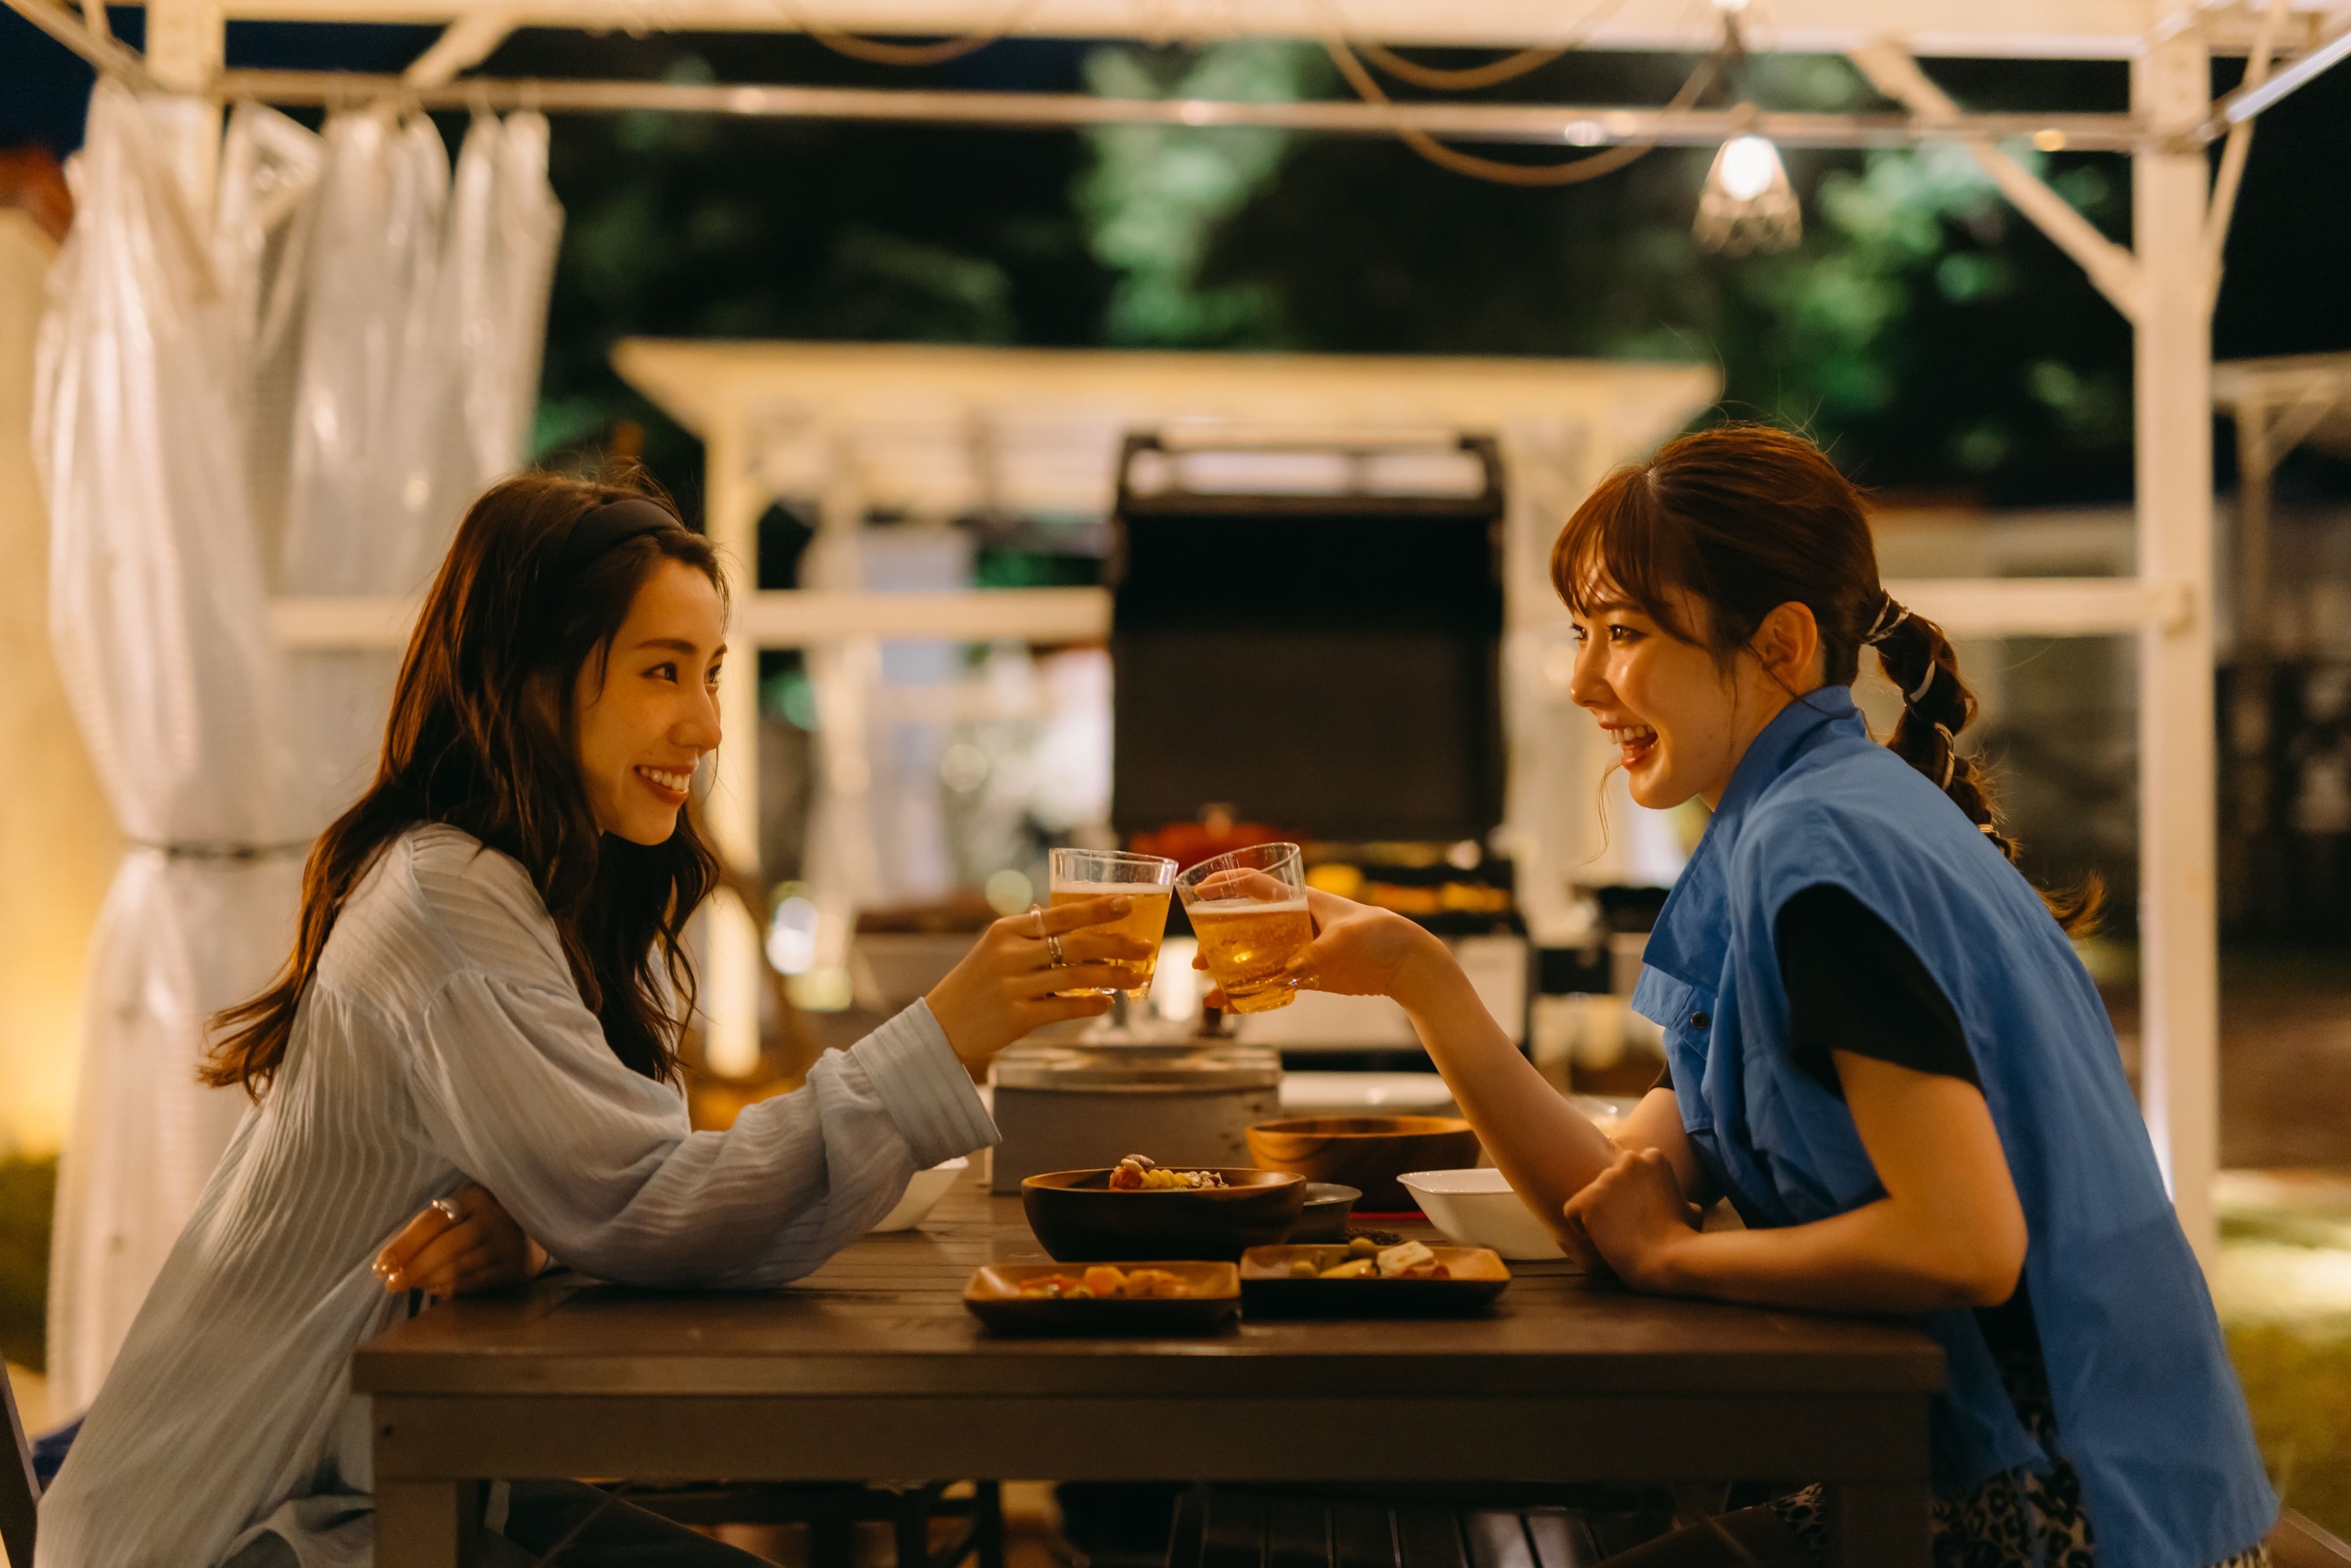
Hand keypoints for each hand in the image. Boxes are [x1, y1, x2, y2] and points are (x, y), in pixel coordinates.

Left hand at [373, 1183, 546, 1297]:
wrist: (533, 1227)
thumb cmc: (482, 1218)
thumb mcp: (462, 1207)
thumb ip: (432, 1225)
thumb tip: (390, 1259)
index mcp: (474, 1197)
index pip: (432, 1221)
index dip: (403, 1245)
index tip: (380, 1266)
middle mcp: (494, 1217)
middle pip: (446, 1246)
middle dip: (414, 1268)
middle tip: (391, 1284)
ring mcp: (507, 1242)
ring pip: (460, 1267)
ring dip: (428, 1280)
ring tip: (410, 1286)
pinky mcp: (514, 1265)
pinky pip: (475, 1282)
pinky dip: (450, 1288)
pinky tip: (435, 1289)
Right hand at [925, 896, 1147, 1065]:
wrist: (941, 1025)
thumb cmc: (975, 983)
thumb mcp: (994, 948)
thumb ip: (1029, 934)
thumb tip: (1069, 917)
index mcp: (1007, 930)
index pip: (1060, 915)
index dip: (1096, 909)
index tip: (1128, 904)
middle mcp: (1009, 954)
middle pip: (1074, 944)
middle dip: (1116, 944)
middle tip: (1146, 947)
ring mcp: (1012, 986)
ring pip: (1075, 976)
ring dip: (1112, 976)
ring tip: (1137, 977)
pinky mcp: (1016, 1017)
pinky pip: (1063, 1008)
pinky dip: (1089, 1005)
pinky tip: (1108, 1004)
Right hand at [1190, 887, 1447, 1009]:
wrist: (1406, 962)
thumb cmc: (1379, 934)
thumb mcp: (1347, 936)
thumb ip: (1316, 952)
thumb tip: (1288, 972)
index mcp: (1300, 901)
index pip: (1255, 886)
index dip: (1226, 885)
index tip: (1200, 891)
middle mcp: (1293, 923)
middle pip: (1245, 927)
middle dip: (1218, 941)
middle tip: (1198, 959)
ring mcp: (1298, 950)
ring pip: (1255, 958)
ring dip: (1231, 971)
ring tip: (1209, 987)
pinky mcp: (1308, 975)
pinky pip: (1273, 984)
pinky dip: (1253, 995)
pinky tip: (1234, 1007)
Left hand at [1560, 1147, 1699, 1290]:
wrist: (1669, 1258)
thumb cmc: (1683, 1238)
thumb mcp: (1690, 1209)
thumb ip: (1678, 1197)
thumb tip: (1684, 1203)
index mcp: (1654, 1157)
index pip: (1629, 1168)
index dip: (1632, 1192)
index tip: (1640, 1213)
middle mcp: (1629, 1161)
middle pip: (1609, 1179)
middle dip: (1615, 1199)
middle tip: (1626, 1224)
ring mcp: (1607, 1178)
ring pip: (1591, 1194)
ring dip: (1600, 1213)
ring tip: (1616, 1235)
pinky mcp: (1589, 1199)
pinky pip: (1571, 1210)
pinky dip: (1579, 1224)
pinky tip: (1596, 1237)